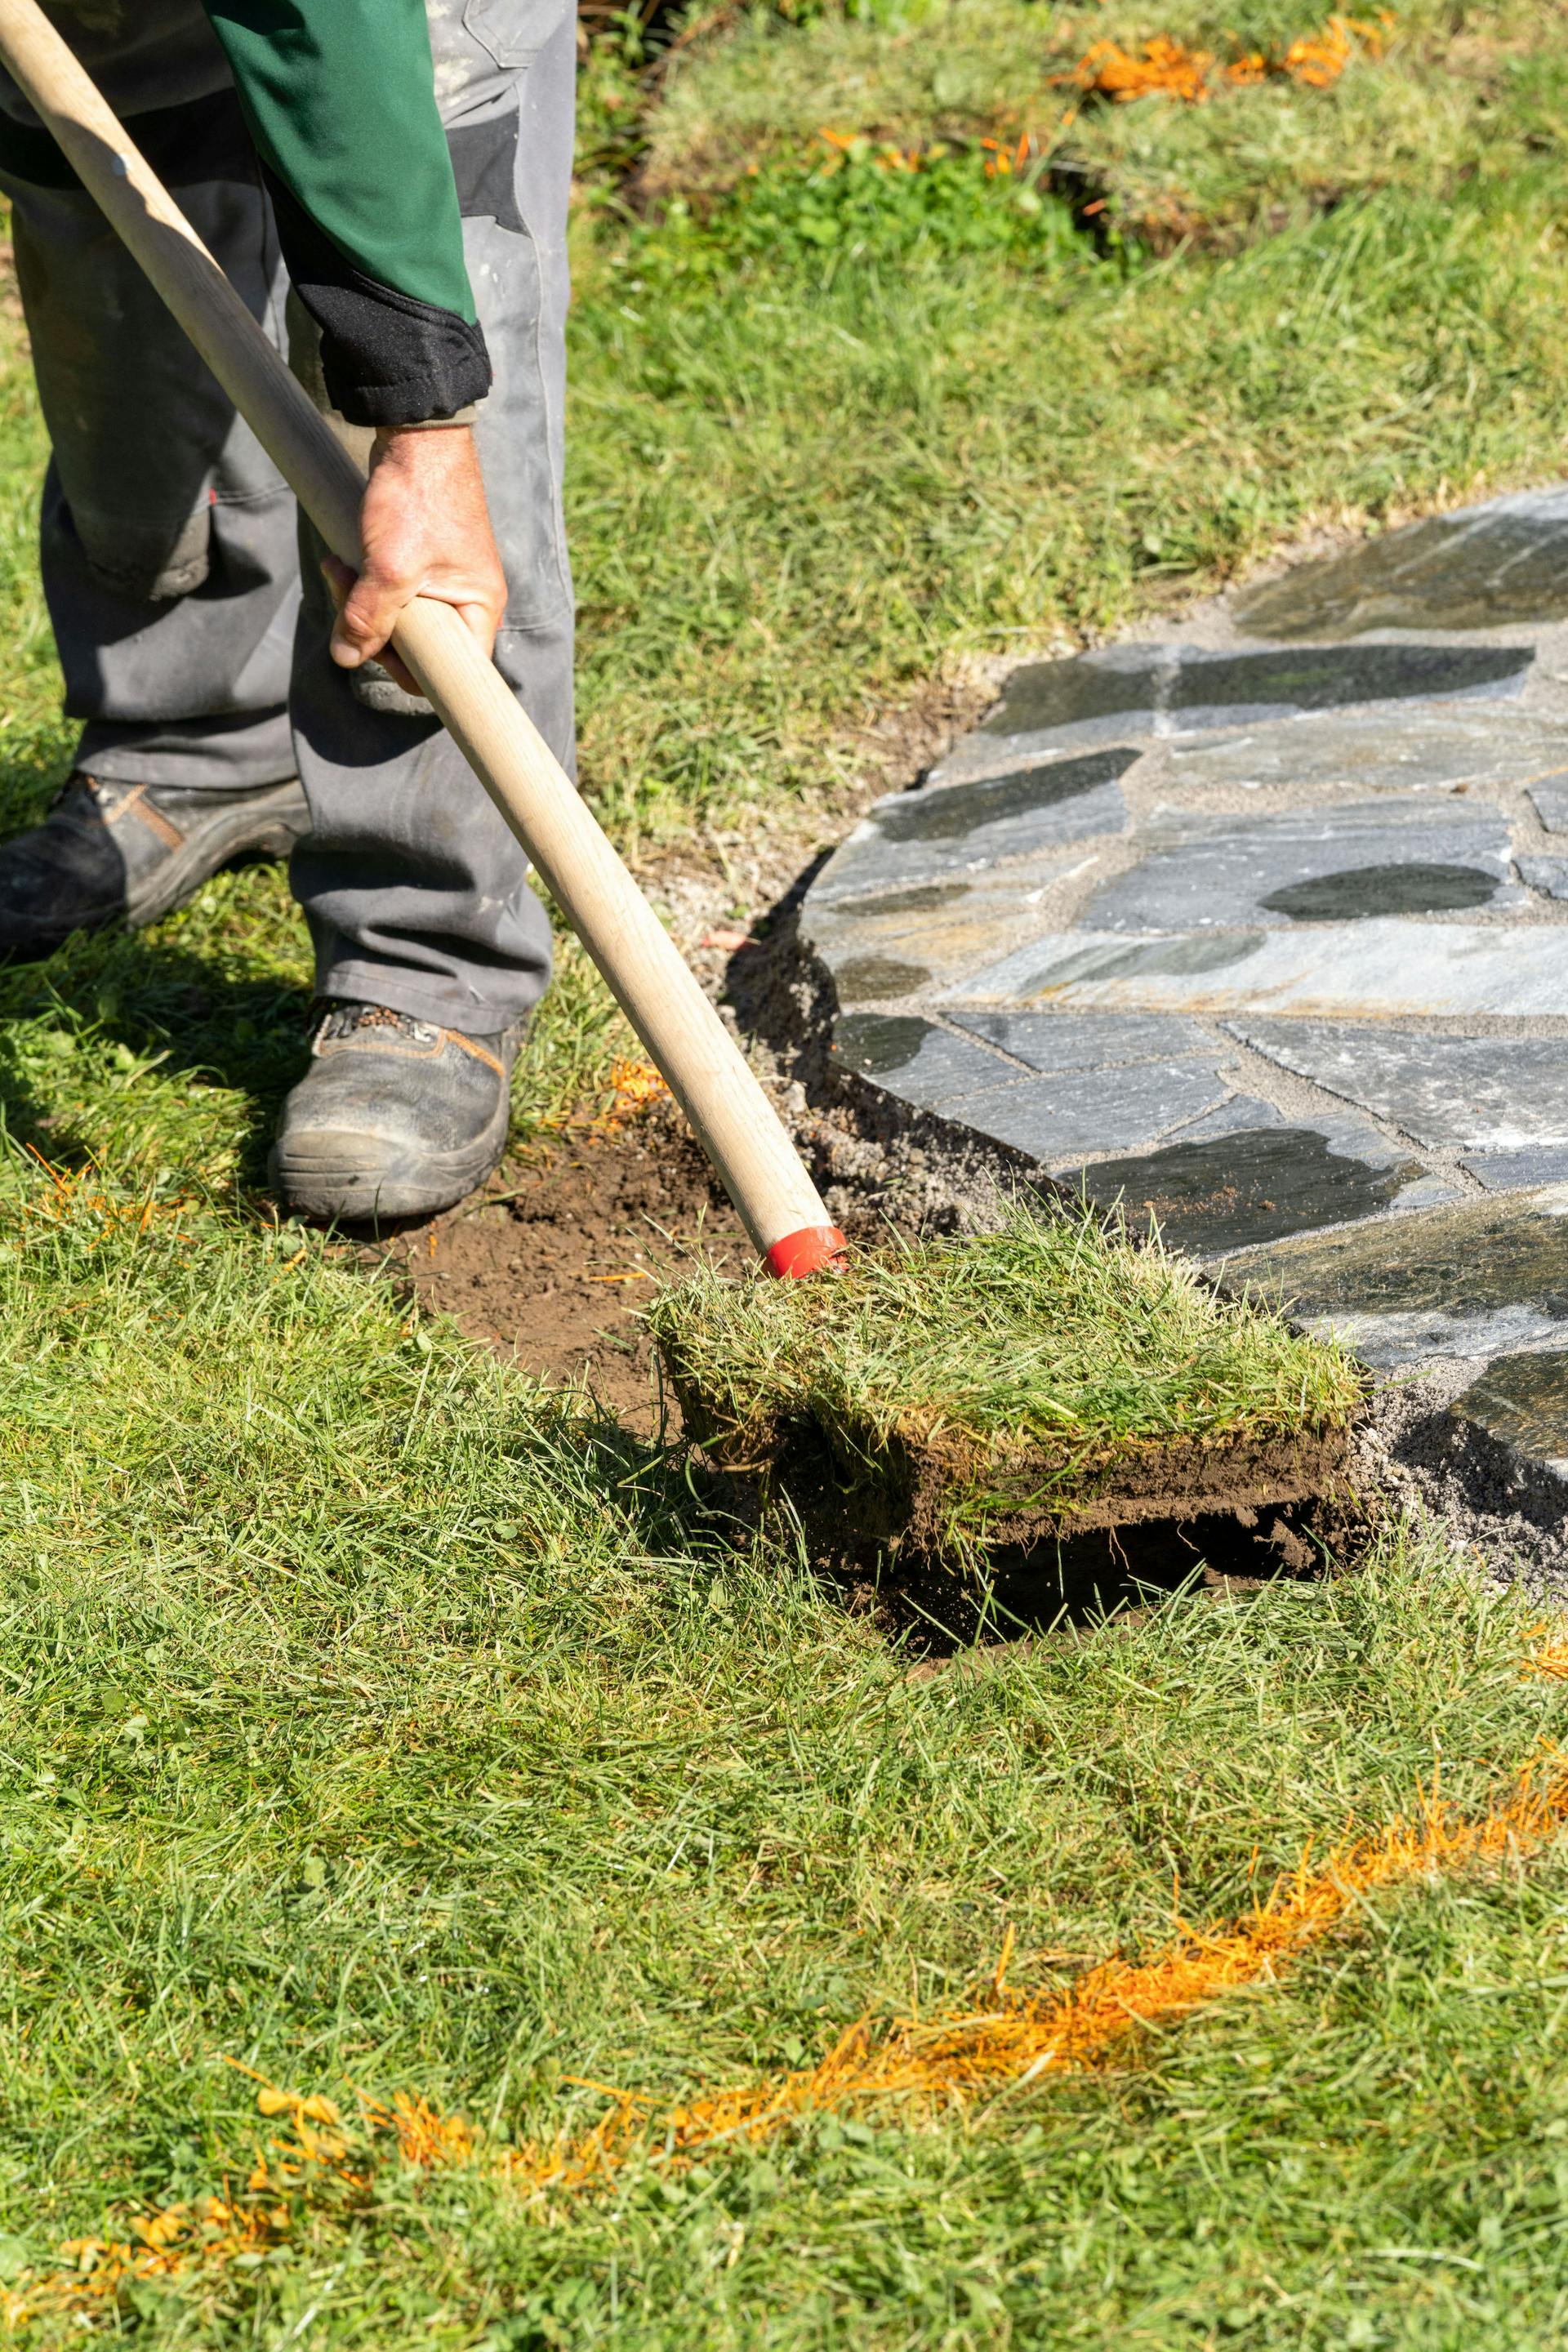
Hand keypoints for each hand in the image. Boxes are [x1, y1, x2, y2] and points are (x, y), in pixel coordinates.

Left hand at [322, 424, 505, 698]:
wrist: (418, 431)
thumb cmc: (418, 497)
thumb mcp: (389, 566)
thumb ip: (368, 617)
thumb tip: (345, 659)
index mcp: (480, 607)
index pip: (455, 672)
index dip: (412, 671)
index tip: (374, 648)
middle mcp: (468, 599)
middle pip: (420, 645)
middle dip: (374, 629)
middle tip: (345, 596)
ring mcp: (445, 579)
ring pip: (399, 617)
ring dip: (361, 602)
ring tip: (339, 568)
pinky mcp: (423, 560)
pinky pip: (393, 591)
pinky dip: (365, 583)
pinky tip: (345, 560)